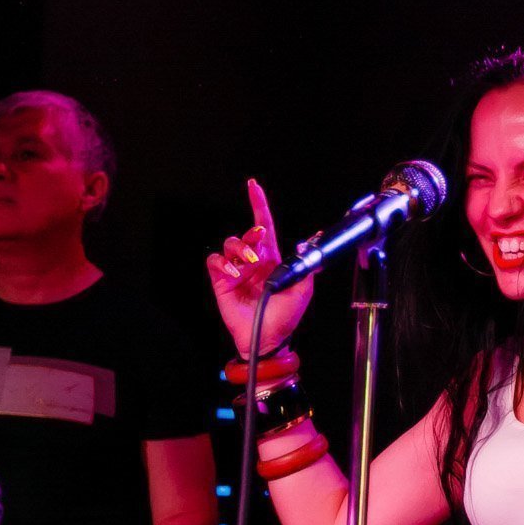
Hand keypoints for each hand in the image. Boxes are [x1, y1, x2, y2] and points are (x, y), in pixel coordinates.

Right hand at [208, 178, 312, 356]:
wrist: (269, 338)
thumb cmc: (285, 316)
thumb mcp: (303, 290)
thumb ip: (307, 266)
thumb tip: (307, 241)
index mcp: (272, 258)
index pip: (264, 225)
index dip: (259, 205)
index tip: (253, 186)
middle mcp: (253, 261)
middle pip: (246, 233)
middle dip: (252, 232)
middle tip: (259, 239)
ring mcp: (236, 270)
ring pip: (230, 243)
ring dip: (240, 248)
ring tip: (249, 263)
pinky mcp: (222, 281)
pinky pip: (216, 262)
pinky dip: (223, 263)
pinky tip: (233, 273)